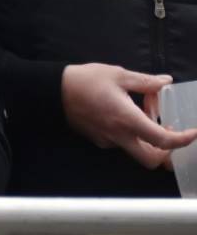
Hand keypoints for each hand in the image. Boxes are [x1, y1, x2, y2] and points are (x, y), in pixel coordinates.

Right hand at [62, 63, 196, 168]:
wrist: (52, 91)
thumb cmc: (85, 80)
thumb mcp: (119, 74)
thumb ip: (146, 81)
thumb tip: (166, 82)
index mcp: (128, 120)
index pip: (163, 140)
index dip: (183, 140)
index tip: (193, 133)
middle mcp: (119, 136)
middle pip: (150, 160)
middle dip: (167, 153)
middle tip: (172, 133)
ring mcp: (107, 140)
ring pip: (136, 150)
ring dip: (148, 138)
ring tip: (146, 110)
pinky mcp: (98, 139)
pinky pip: (122, 142)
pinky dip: (132, 132)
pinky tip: (126, 113)